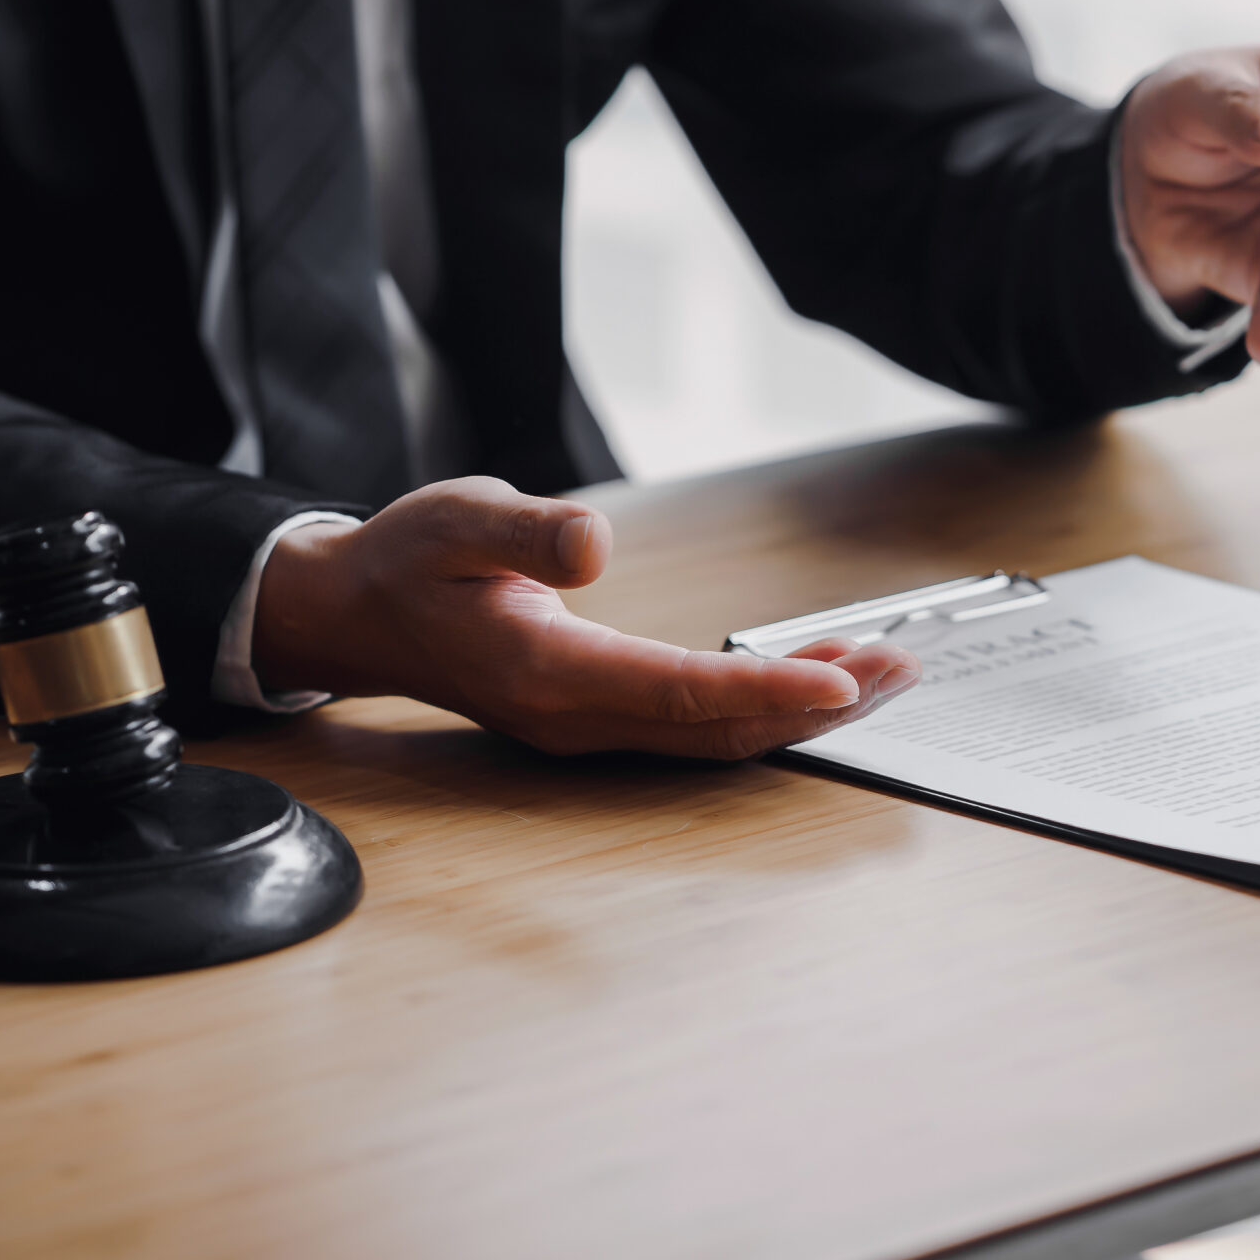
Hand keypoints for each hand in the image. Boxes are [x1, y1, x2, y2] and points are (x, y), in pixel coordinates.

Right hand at [254, 477, 918, 756]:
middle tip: (900, 669)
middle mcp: (580, 718)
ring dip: (806, 711)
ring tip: (886, 673)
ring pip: (720, 738)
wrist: (359, 615)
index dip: (766, 688)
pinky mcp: (608, 716)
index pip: (678, 692)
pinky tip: (819, 674)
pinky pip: (703, 726)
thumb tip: (595, 545)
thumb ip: (526, 532)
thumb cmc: (408, 562)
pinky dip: (770, 705)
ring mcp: (595, 727)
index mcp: (548, 674)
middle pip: (720, 732)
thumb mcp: (454, 521)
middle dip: (818, 707)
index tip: (843, 679)